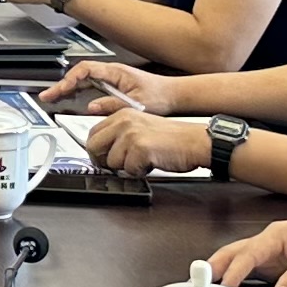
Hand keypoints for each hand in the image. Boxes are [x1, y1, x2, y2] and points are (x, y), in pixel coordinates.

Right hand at [43, 57, 167, 113]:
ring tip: (53, 97)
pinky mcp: (112, 86)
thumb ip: (113, 104)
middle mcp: (111, 73)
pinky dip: (77, 90)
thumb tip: (92, 107)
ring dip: (67, 87)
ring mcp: (110, 78)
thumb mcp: (136, 103)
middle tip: (47, 96)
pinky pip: (89, 85)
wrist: (173, 95)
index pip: (86, 69)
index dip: (71, 78)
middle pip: (79, 74)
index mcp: (115, 72)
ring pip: (82, 79)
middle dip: (61, 84)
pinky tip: (70, 98)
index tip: (63, 89)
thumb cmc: (160, 95)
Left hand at [78, 107, 205, 179]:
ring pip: (111, 162)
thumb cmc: (172, 138)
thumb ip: (120, 135)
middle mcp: (124, 122)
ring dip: (127, 167)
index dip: (97, 150)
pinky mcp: (140, 148)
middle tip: (121, 165)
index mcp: (122, 115)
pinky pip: (129, 170)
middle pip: (93, 147)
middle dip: (104, 161)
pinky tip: (152, 162)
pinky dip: (140, 171)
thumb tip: (101, 151)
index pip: (93, 134)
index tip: (105, 158)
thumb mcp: (140, 128)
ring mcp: (130, 134)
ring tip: (144, 159)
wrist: (194, 141)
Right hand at [203, 215, 286, 286]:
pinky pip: (253, 275)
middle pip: (234, 253)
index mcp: (276, 236)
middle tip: (197, 282)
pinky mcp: (276, 268)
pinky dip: (240, 283)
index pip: (248, 254)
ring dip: (224, 274)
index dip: (234, 271)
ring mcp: (271, 256)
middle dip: (214, 266)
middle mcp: (269, 244)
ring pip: (240, 263)